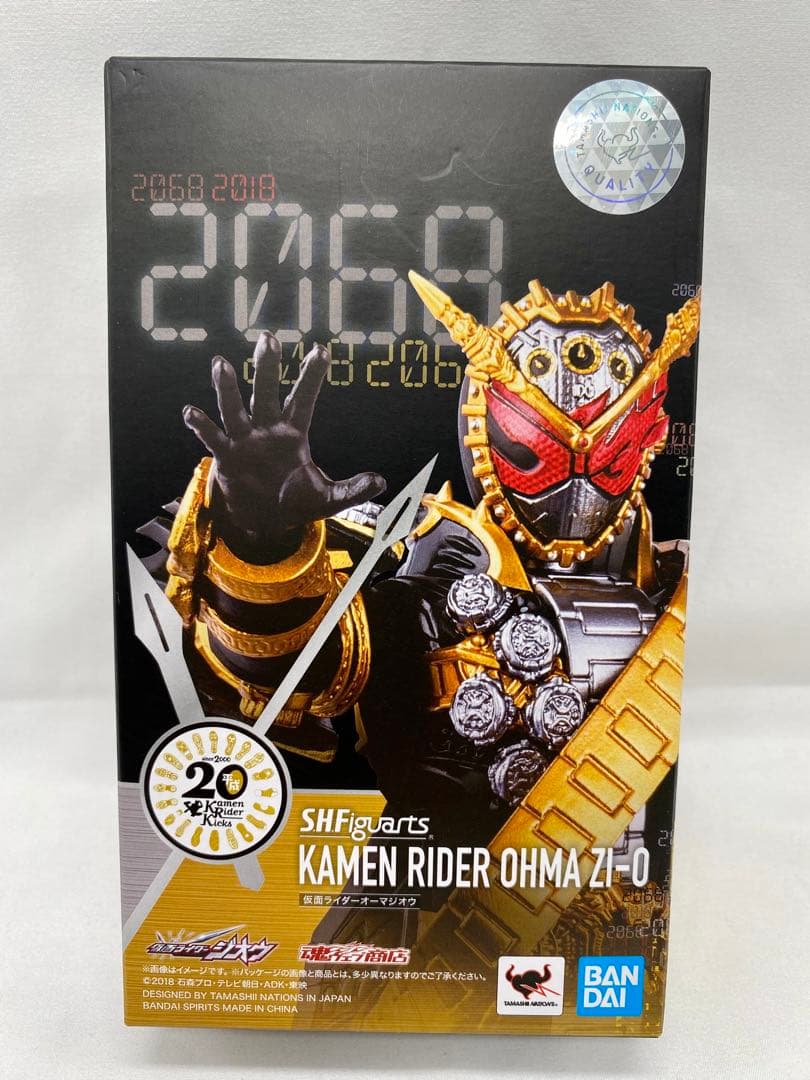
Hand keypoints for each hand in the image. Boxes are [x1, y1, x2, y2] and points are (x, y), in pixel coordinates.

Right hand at [183, 332, 385, 555]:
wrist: (265, 521)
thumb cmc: (296, 502)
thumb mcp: (329, 500)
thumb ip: (353, 490)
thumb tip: (382, 483)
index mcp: (294, 433)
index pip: (304, 399)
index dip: (311, 376)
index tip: (321, 351)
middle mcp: (268, 429)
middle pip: (266, 392)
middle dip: (267, 367)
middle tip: (268, 338)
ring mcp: (245, 440)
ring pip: (235, 408)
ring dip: (228, 388)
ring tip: (221, 363)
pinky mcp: (226, 456)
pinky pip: (213, 436)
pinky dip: (202, 425)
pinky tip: (191, 411)